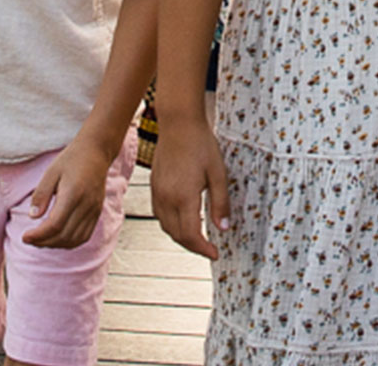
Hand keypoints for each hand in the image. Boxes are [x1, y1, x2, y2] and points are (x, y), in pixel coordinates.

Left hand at [24, 138, 114, 249]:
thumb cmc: (71, 160)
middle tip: (29, 239)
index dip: (38, 236)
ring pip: (75, 240)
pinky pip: (84, 236)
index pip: (55, 225)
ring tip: (41, 240)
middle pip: (64, 236)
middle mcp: (86, 205)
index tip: (25, 237)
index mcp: (73, 194)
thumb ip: (41, 195)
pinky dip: (70, 242)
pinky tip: (57, 237)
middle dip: (44, 242)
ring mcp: (94, 210)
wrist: (96, 151)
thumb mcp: (51, 172)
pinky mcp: (97, 212)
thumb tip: (32, 218)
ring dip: (56, 244)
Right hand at [154, 115, 232, 259]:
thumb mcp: (218, 174)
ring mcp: (157, 192)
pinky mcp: (154, 186)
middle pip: (177, 235)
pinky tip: (183, 220)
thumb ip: (220, 203)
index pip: (191, 235)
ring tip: (198, 238)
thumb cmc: (201, 145)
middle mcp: (166, 198)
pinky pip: (159, 215)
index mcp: (183, 197)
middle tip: (209, 249)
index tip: (215, 254)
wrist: (179, 123)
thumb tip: (223, 228)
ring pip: (166, 227)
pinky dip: (171, 224)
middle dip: (193, 246)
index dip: (203, 249)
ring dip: (181, 237)